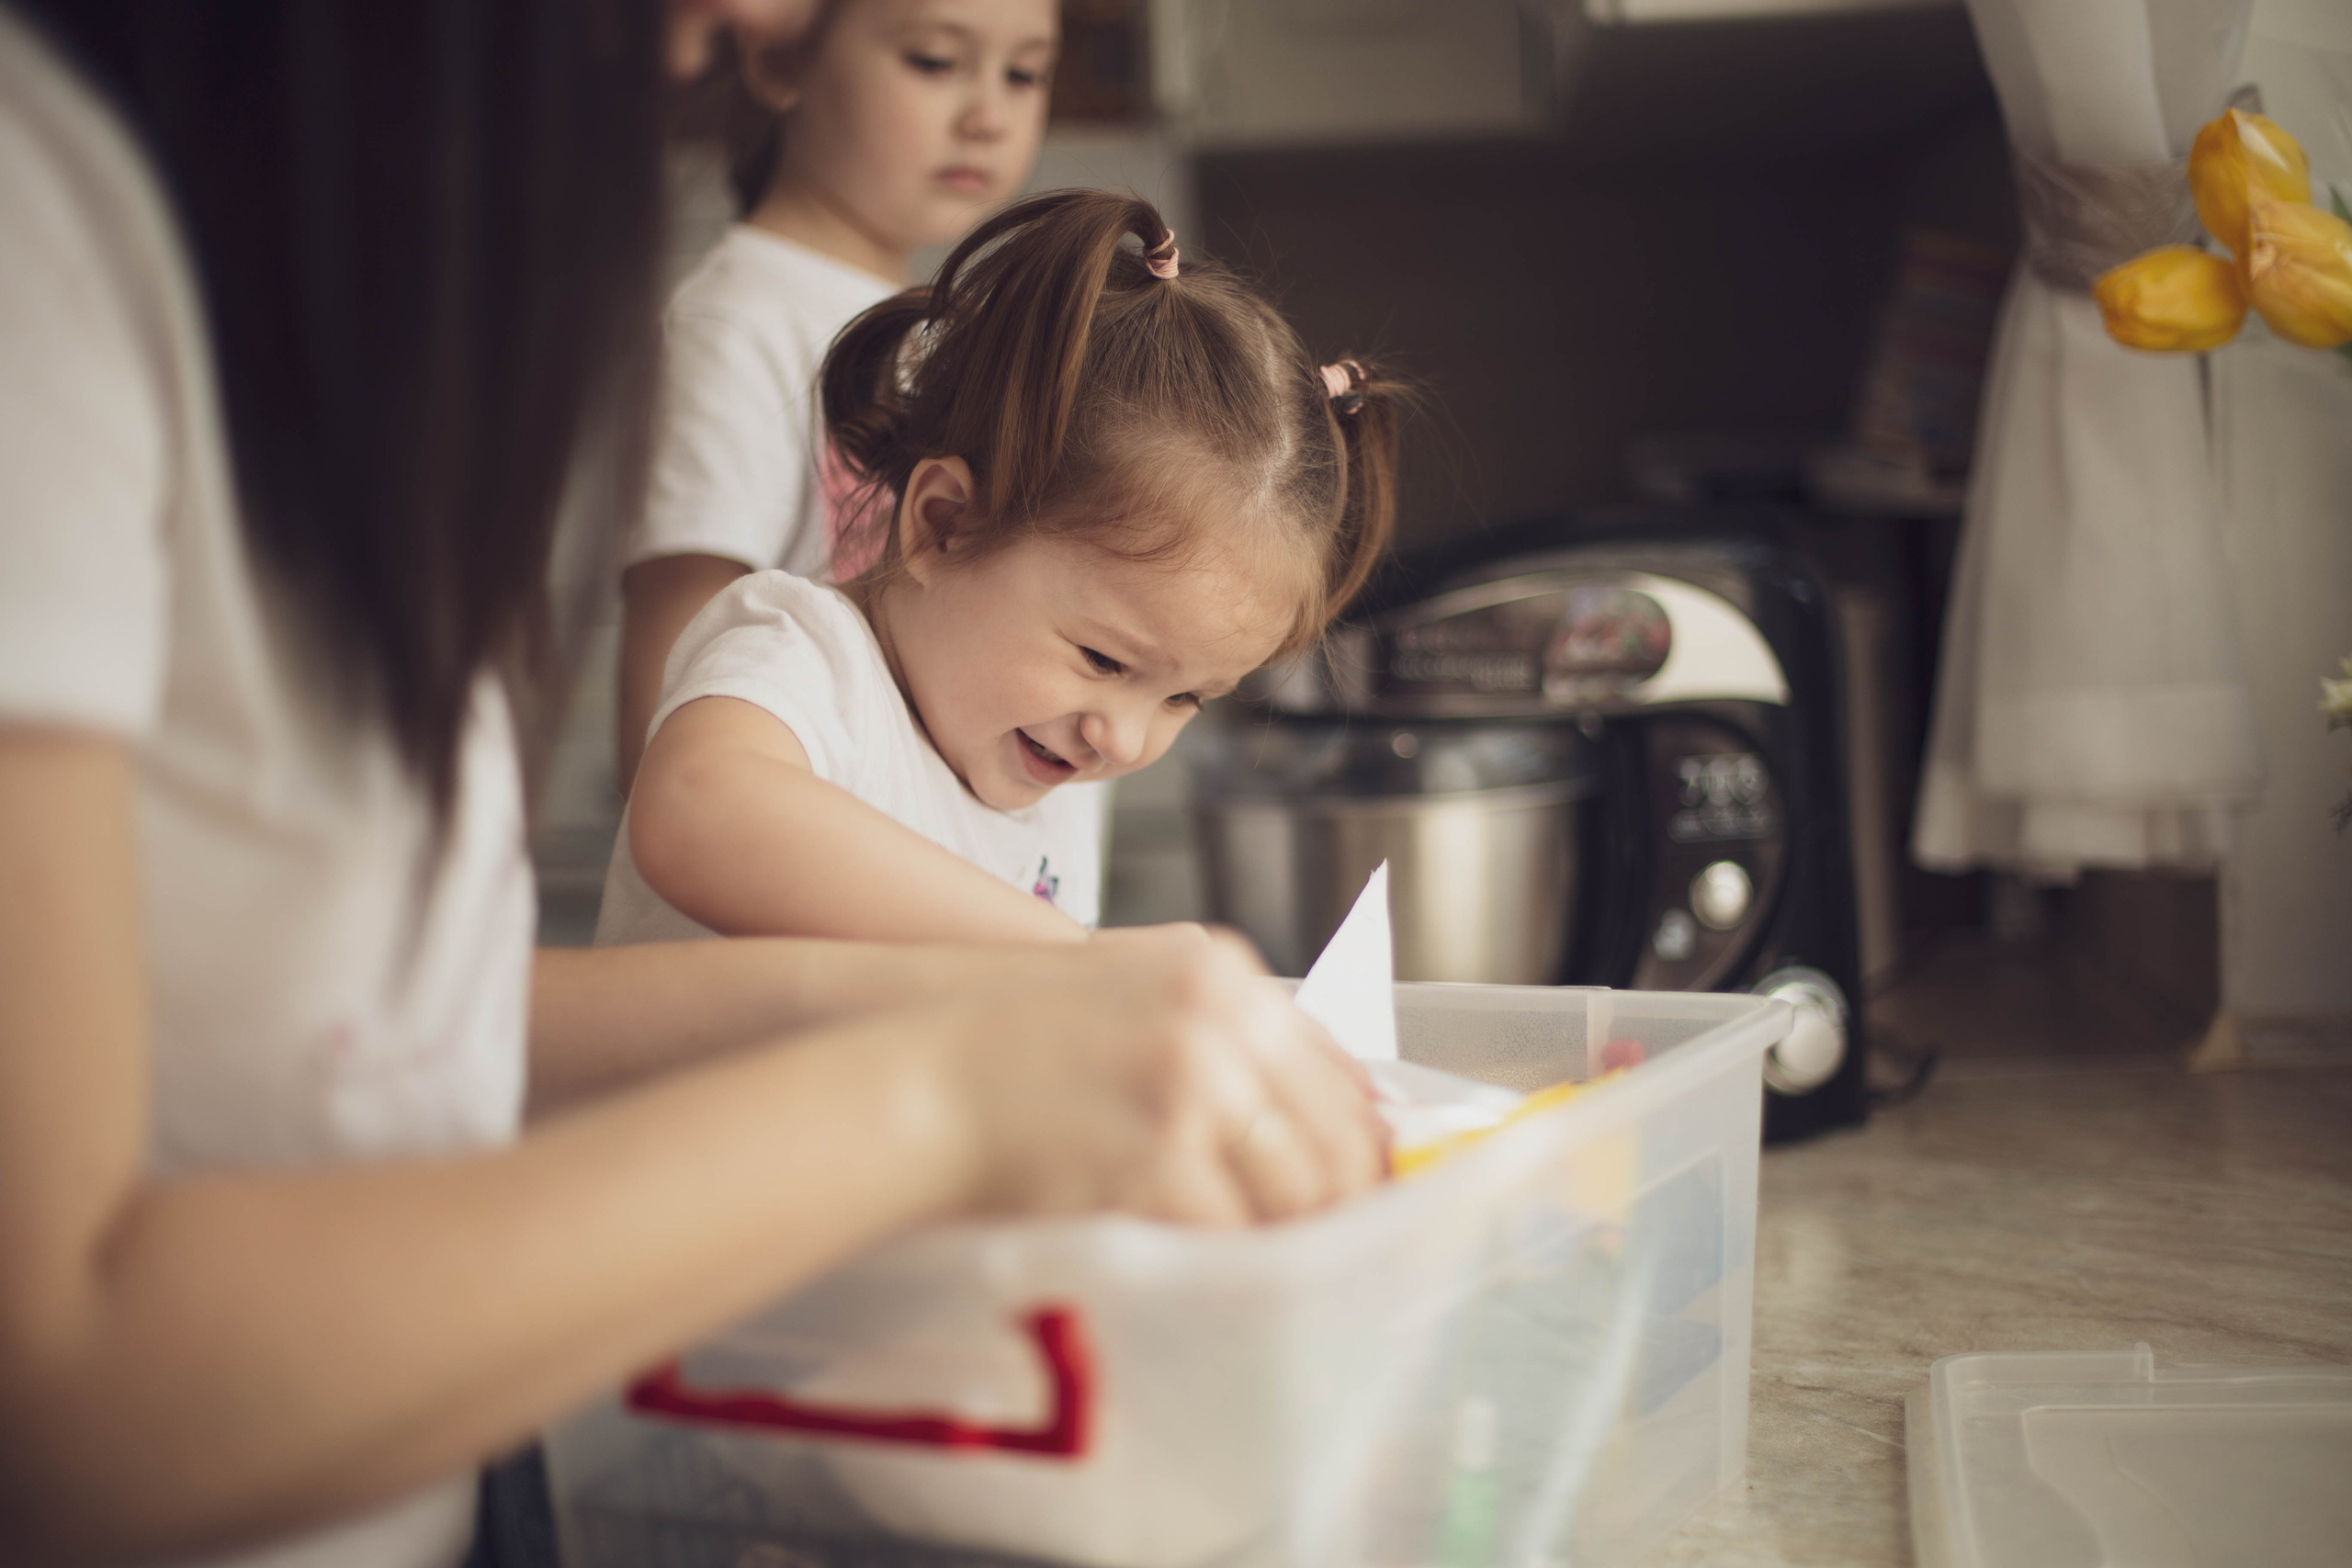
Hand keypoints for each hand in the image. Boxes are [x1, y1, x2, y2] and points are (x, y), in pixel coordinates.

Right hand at [919, 925, 1387, 1226]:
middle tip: (1341, 1248)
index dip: (1364, 1142)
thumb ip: (1233, 1033)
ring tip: (1286, 1268)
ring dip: (1296, 1238)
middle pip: (1333, 1136)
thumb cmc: (1024, 1045)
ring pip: (1295, 1191)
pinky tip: (1223, 1272)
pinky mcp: (1157, 1155)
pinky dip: (1236, 1260)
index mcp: (1224, 973)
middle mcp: (1220, 1020)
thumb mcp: (1141, 992)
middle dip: (1344, 1203)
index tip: (1368, 1187)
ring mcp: (1191, 1086)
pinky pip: (1233, 1230)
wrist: (930, 1079)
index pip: (1339, 1071)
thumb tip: (1334, 1106)